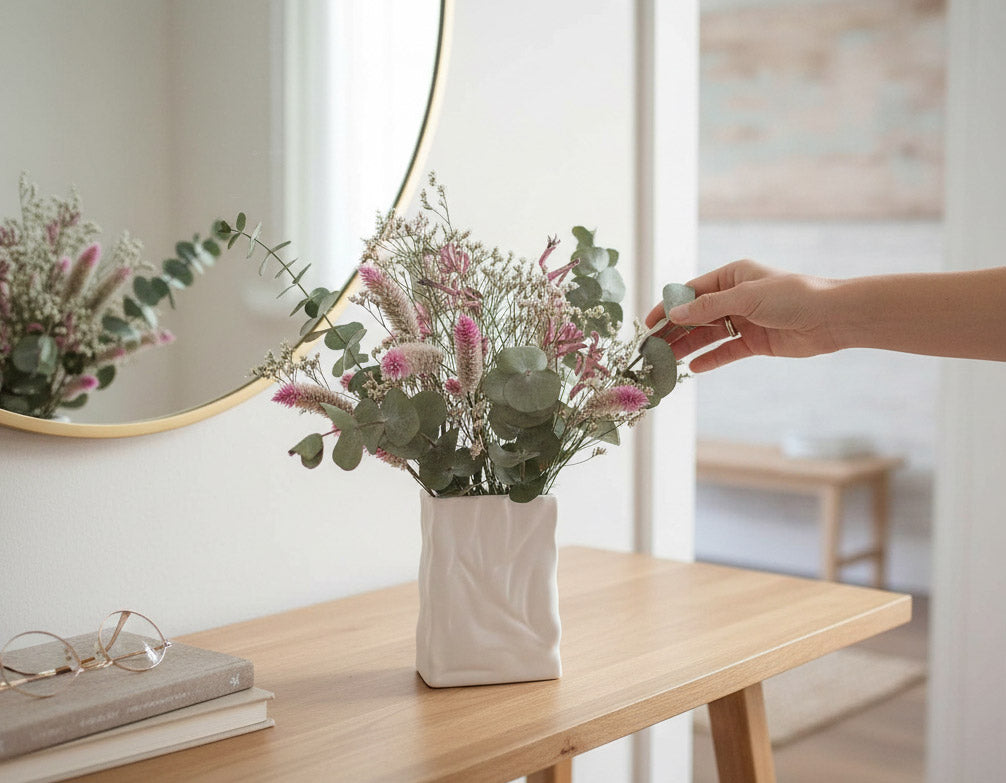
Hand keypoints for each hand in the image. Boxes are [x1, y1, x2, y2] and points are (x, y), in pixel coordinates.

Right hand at [645, 260, 841, 371]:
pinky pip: (727, 351)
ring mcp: (745, 321)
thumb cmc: (792, 296)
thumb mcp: (744, 297)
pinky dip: (710, 359)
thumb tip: (674, 314)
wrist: (831, 318)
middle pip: (696, 316)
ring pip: (708, 335)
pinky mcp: (756, 342)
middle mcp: (735, 297)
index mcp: (731, 277)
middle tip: (652, 348)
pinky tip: (693, 368)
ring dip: (688, 347)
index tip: (648, 323)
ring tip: (666, 361)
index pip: (690, 292)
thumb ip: (707, 308)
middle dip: (674, 331)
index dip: (668, 307)